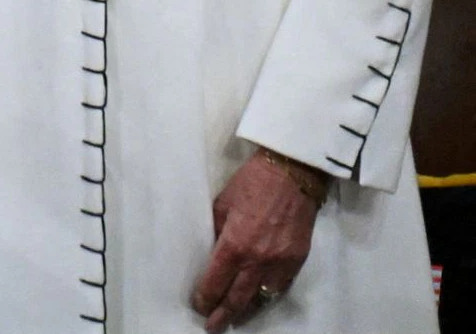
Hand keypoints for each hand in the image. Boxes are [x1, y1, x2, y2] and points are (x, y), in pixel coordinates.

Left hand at [191, 148, 320, 327]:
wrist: (292, 175)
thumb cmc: (251, 184)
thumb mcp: (221, 205)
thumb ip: (216, 232)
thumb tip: (210, 251)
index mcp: (234, 245)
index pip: (216, 282)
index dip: (205, 297)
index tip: (198, 305)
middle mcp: (258, 260)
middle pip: (238, 297)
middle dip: (223, 314)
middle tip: (212, 326)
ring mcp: (281, 263)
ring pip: (261, 297)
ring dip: (245, 310)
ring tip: (234, 320)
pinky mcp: (297, 260)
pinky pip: (280, 287)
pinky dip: (267, 297)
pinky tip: (258, 301)